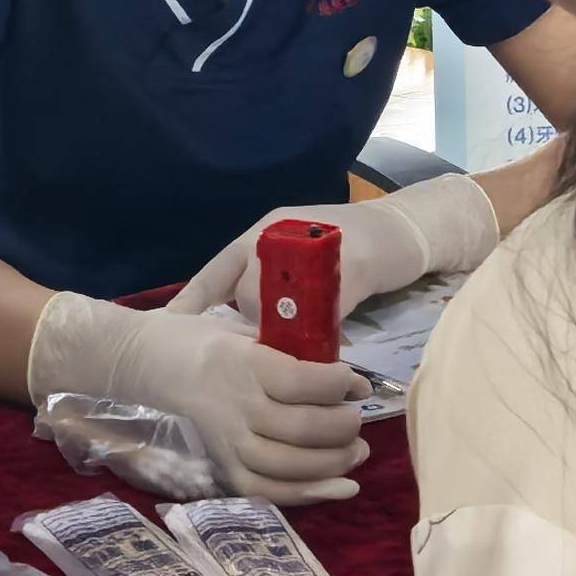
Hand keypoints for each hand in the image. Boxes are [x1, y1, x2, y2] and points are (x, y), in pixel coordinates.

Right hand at [28, 290, 370, 503]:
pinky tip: (340, 486)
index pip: (304, 380)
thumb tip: (346, 379)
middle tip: (360, 418)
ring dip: (334, 462)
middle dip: (344, 427)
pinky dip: (309, 494)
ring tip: (358, 451)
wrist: (153, 363)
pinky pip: (269, 491)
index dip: (341, 384)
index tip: (359, 382)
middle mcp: (236, 404)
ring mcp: (228, 440)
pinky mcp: (224, 465)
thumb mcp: (248, 331)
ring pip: (289, 464)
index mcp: (244, 362)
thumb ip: (292, 354)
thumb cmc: (207, 341)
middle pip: (302, 428)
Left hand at [170, 170, 500, 325]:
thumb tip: (249, 333)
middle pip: (249, 292)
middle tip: (273, 345)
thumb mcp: (302, 260)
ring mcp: (315, 247)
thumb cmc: (352, 247)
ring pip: (283, 304)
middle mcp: (281, 232)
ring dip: (290, 332)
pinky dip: (326, 333)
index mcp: (264, 229)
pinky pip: (324, 312)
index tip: (169, 327)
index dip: (192, 300)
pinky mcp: (349, 266)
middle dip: (257, 325)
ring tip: (304, 343)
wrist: (407, 230)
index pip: (218, 268)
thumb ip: (275, 287)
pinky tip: (331, 343)